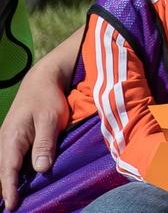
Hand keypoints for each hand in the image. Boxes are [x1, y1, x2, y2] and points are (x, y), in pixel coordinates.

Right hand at [0, 62, 70, 210]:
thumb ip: (45, 144)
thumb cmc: (47, 99)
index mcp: (12, 138)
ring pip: (6, 166)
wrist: (42, 80)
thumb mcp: (50, 119)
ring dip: (8, 182)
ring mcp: (9, 140)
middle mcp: (5, 141)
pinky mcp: (16, 139)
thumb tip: (41, 169)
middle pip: (3, 170)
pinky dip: (12, 172)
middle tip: (11, 207)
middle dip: (5, 189)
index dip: (9, 188)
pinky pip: (11, 160)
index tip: (11, 205)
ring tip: (13, 199)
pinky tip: (18, 181)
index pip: (8, 169)